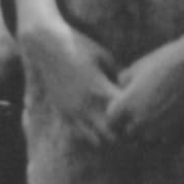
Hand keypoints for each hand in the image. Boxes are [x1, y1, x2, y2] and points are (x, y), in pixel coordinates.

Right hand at [17, 11, 121, 144]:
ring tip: (111, 125)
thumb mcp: (103, 55)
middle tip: (127, 123)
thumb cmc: (78, 45)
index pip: (124, 112)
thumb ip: (118, 72)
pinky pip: (79, 133)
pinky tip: (94, 124)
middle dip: (122, 130)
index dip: (133, 113)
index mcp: (100, 88)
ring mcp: (72, 110)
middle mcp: (86, 103)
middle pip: (112, 133)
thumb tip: (132, 84)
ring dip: (105, 135)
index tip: (137, 108)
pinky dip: (89, 133)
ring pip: (95, 138)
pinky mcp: (62, 112)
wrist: (46, 44)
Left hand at [107, 32, 183, 145]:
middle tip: (138, 112)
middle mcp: (140, 121)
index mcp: (127, 104)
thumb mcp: (139, 67)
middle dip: (129, 125)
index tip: (123, 106)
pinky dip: (163, 134)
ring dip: (146, 132)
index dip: (116, 114)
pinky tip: (168, 119)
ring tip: (154, 116)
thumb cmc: (166, 61)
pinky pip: (163, 141)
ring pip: (145, 140)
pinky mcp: (176, 132)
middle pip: (127, 133)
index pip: (112, 121)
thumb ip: (125, 80)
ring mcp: (159, 129)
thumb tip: (120, 86)